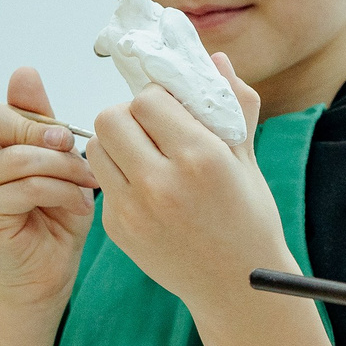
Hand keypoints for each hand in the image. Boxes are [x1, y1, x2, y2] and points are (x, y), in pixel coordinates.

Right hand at [0, 68, 97, 310]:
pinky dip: (64, 190)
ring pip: (16, 154)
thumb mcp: (51, 151)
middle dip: (37, 126)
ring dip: (64, 165)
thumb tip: (23, 71)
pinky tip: (77, 203)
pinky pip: (27, 185)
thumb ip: (35, 114)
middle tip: (68, 145)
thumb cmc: (51, 208)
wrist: (51, 266)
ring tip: (85, 181)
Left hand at [84, 53, 283, 311]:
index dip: (158, 100)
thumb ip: (231, 105)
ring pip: (96, 147)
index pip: (148, 100)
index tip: (172, 111)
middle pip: (111, 118)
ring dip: (116, 143)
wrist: (237, 286)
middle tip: (151, 130)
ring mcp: (135, 208)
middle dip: (129, 116)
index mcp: (202, 158)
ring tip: (144, 155)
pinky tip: (146, 188)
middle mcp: (163, 182)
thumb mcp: (247, 159)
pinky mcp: (118, 228)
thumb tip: (216, 60)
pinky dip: (118, 175)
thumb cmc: (249, 219)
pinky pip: (102, 181)